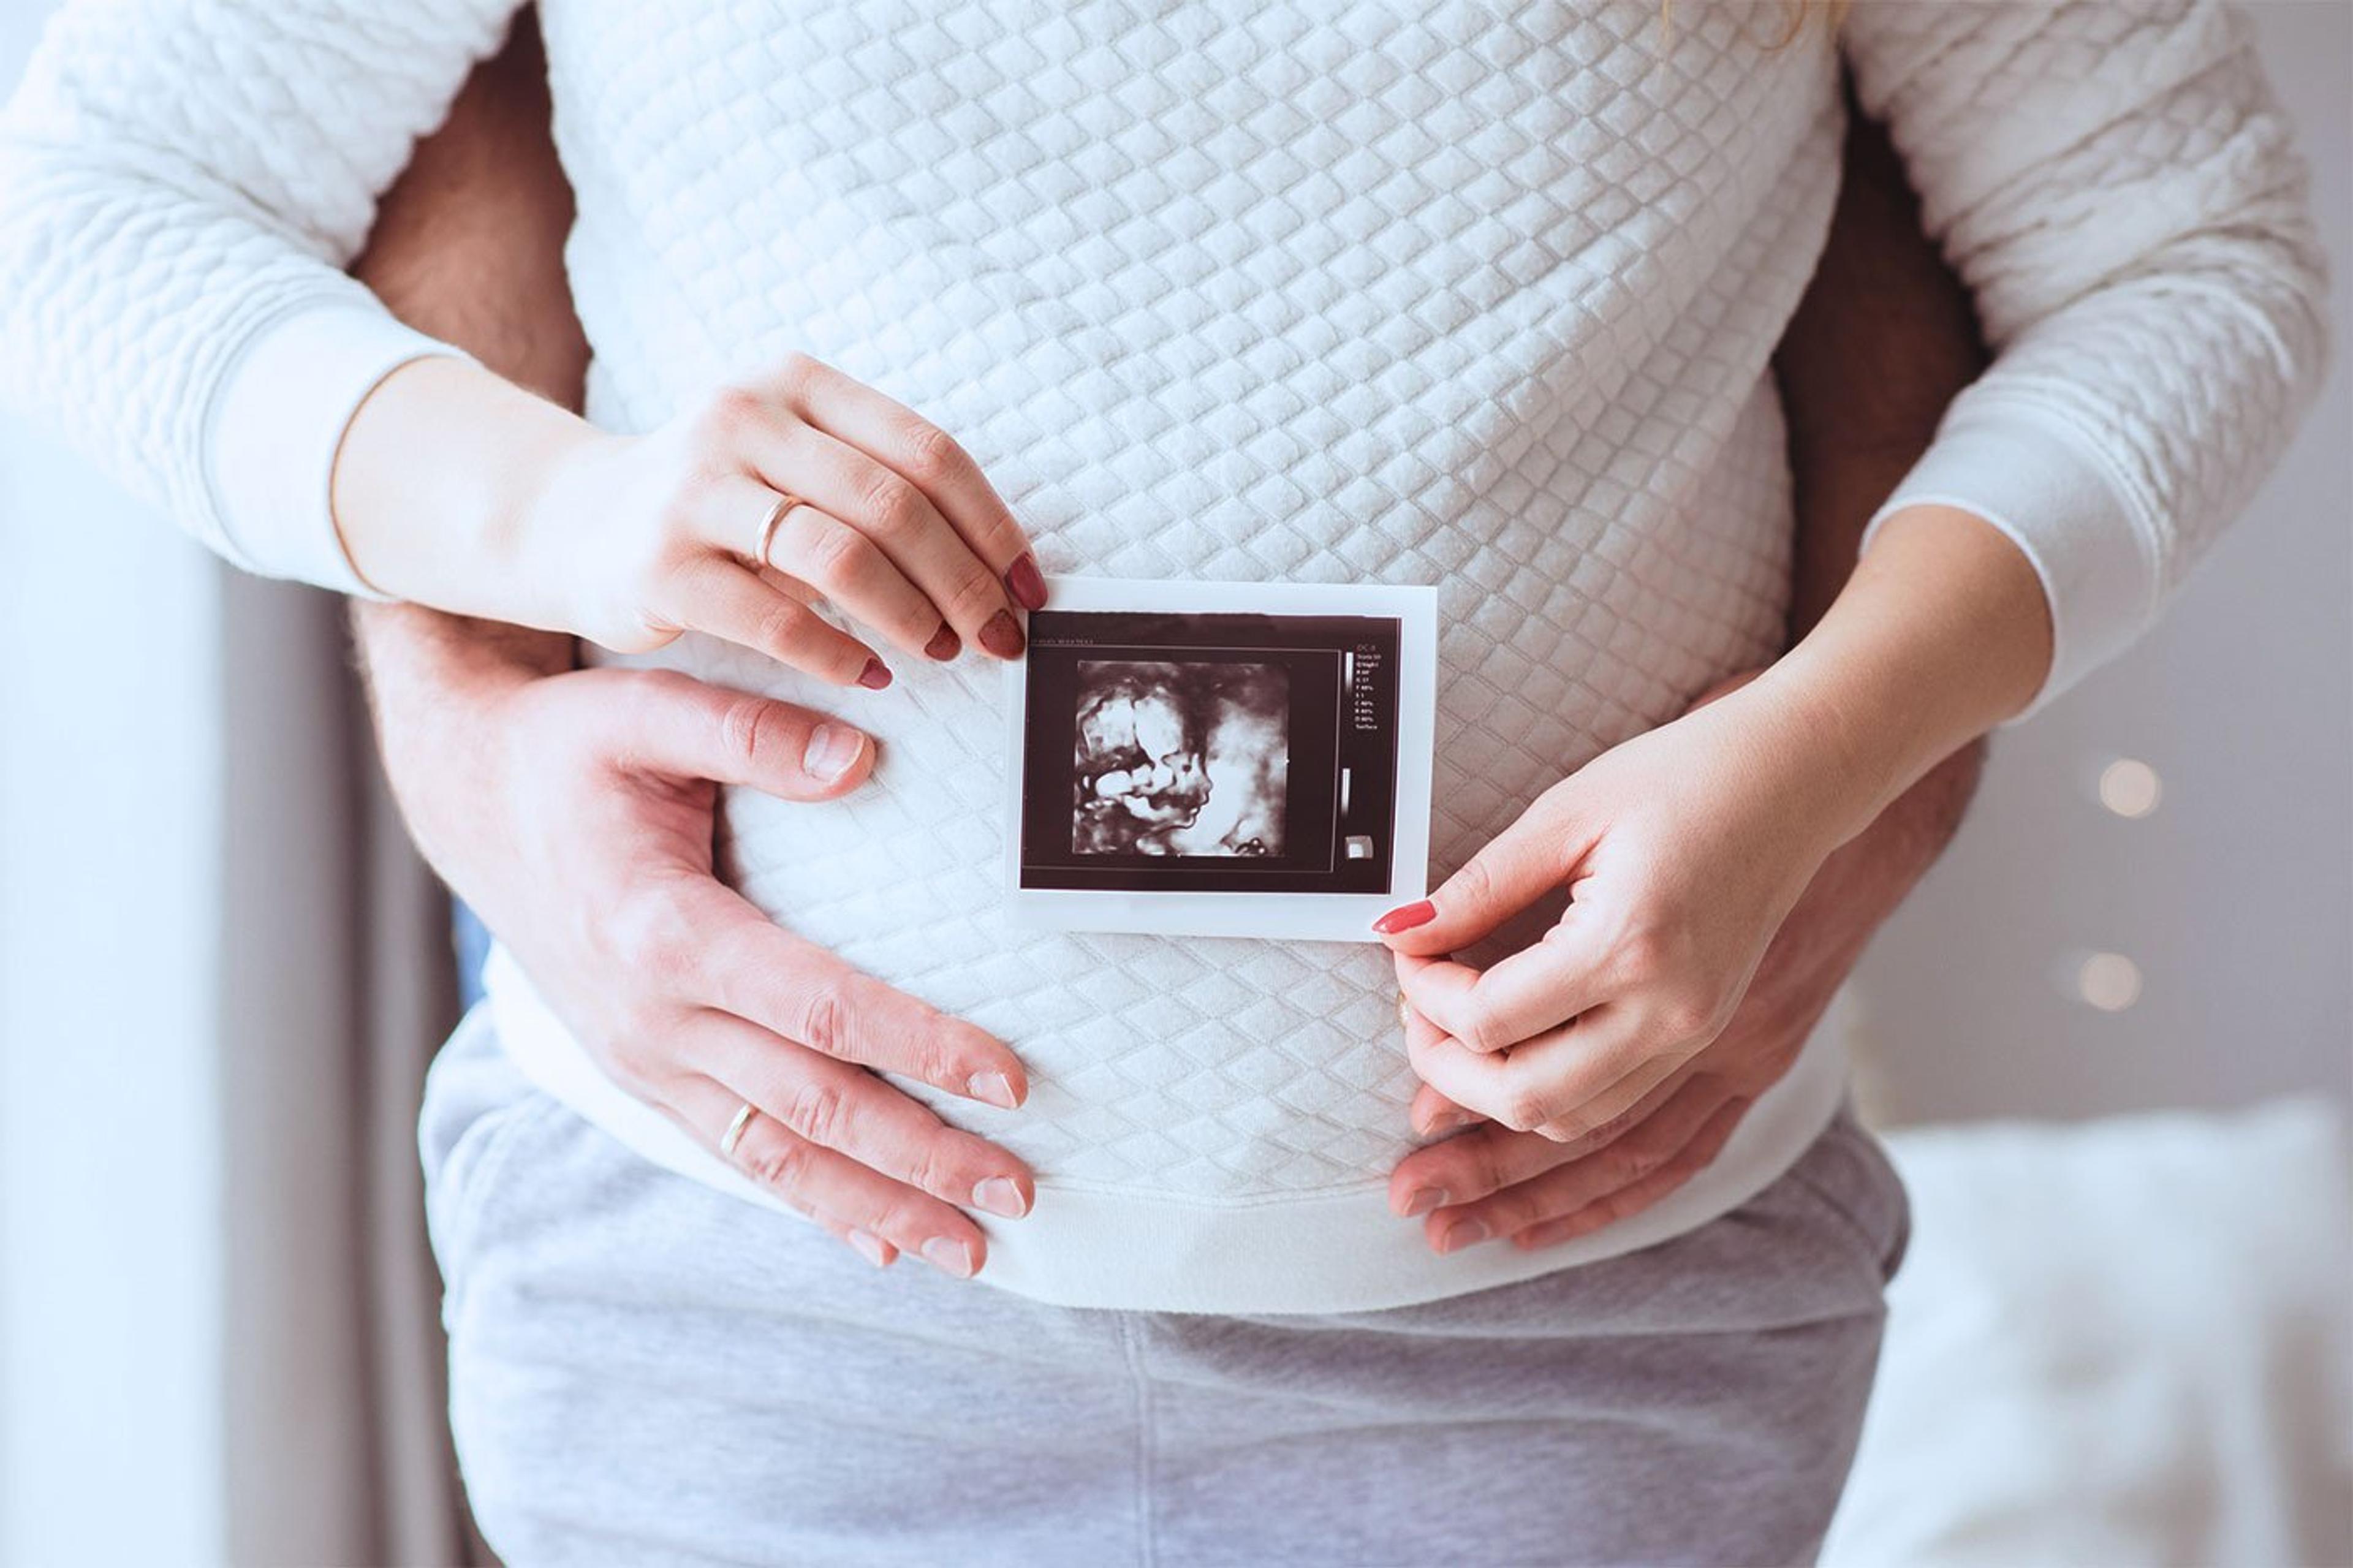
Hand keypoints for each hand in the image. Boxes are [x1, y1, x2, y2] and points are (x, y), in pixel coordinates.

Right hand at [366, 612, 1034, 1277]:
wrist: (474, 805)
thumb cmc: (566, 753)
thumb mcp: (642, 711)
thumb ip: (751, 731)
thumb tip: (860, 758)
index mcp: (665, 932)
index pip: (818, 1008)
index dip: (918, 1046)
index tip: (1009, 1080)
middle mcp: (655, 1019)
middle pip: (812, 1109)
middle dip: (922, 1159)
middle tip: (1019, 1192)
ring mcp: (646, 1062)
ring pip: (778, 1158)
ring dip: (880, 1208)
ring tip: (973, 1251)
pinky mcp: (646, 1078)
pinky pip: (738, 1155)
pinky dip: (813, 1206)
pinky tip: (881, 1242)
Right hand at [524, 353, 1047, 684]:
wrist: (577, 520)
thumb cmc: (720, 498)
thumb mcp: (794, 456)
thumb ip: (878, 482)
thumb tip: (998, 568)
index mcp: (795, 381)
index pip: (926, 450)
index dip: (992, 525)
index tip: (1029, 588)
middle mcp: (742, 418)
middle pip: (894, 505)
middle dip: (963, 582)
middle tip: (997, 638)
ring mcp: (695, 489)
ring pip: (841, 556)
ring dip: (910, 617)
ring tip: (940, 654)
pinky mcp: (660, 564)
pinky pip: (775, 619)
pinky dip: (838, 655)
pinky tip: (869, 675)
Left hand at [1374, 673, 1862, 1146]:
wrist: (1794, 779)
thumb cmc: (1686, 778)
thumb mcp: (1565, 816)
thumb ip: (1478, 887)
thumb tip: (1401, 932)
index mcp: (1628, 944)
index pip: (1490, 1018)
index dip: (1425, 995)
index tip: (1410, 955)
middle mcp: (1668, 1009)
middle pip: (1524, 1097)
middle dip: (1446, 1069)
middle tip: (1416, 1016)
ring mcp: (1694, 1034)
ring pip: (1569, 1123)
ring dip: (1495, 1098)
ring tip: (1457, 1042)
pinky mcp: (1705, 1038)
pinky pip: (1615, 1110)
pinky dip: (1551, 1101)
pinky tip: (1515, 1062)